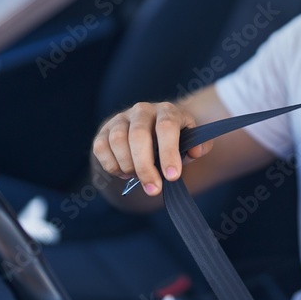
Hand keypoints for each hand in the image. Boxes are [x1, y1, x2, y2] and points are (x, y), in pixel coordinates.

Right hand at [92, 102, 212, 195]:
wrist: (151, 132)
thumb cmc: (173, 140)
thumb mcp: (190, 140)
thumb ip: (199, 146)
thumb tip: (195, 152)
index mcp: (167, 110)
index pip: (167, 127)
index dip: (169, 153)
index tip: (173, 177)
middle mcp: (142, 110)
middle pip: (138, 135)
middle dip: (145, 167)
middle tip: (153, 189)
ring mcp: (121, 118)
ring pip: (117, 141)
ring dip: (128, 165)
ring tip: (138, 177)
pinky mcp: (104, 130)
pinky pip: (101, 148)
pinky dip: (111, 165)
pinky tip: (124, 172)